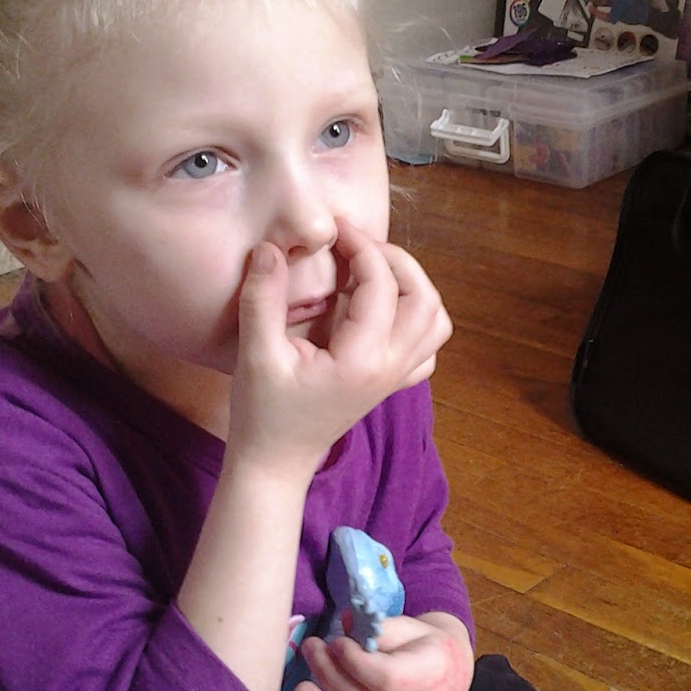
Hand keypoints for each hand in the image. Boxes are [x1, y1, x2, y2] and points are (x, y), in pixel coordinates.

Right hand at [229, 219, 451, 478]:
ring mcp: (396, 377)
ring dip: (412, 287)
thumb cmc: (262, 413)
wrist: (275, 462)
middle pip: (424, 297)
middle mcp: (390, 367)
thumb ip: (263, 298)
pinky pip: (426, 347)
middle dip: (395, 259)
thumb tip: (270, 248)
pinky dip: (416, 320)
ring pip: (435, 321)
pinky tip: (381, 311)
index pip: (381, 285)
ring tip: (371, 271)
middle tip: (355, 245)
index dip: (360, 245)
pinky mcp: (391, 383)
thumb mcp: (255, 354)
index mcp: (362, 359)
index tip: (332, 228)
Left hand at [293, 614, 473, 690]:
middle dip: (327, 677)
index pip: (385, 678)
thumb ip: (378, 627)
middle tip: (311, 651)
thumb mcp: (409, 626)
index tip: (336, 642)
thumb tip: (344, 623)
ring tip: (303, 690)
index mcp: (434, 675)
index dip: (352, 661)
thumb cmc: (423, 646)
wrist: (451, 676)